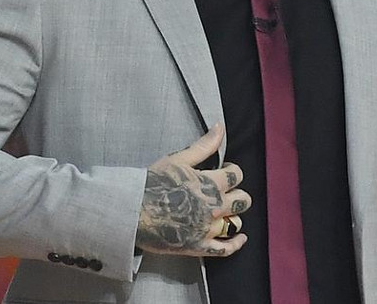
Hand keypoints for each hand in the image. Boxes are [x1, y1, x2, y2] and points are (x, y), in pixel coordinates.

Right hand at [136, 123, 250, 257]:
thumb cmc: (153, 182)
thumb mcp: (179, 159)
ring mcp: (208, 228)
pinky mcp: (199, 246)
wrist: (134, 210)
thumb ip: (204, 145)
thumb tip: (219, 128)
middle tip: (226, 190)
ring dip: (234, 215)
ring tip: (226, 210)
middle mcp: (214, 207)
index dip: (232, 170)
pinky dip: (236, 244)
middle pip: (242, 200)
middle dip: (238, 192)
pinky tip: (240, 238)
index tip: (226, 170)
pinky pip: (226, 249)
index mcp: (210, 183)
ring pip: (237, 223)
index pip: (237, 175)